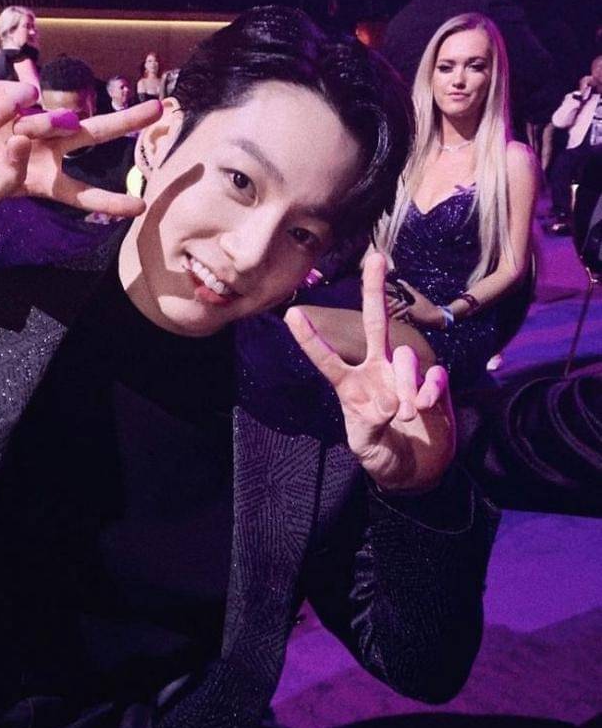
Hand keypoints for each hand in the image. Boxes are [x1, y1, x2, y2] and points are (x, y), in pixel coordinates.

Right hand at [0, 81, 159, 216]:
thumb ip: (9, 179)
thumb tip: (27, 143)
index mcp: (42, 180)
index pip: (83, 193)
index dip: (110, 200)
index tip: (139, 206)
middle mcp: (44, 148)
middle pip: (94, 135)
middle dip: (126, 122)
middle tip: (159, 110)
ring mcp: (29, 119)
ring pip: (60, 117)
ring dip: (46, 124)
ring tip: (13, 133)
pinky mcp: (10, 94)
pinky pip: (26, 98)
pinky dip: (10, 108)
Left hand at [285, 252, 454, 491]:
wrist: (415, 469)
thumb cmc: (381, 455)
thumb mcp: (365, 447)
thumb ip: (370, 426)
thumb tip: (392, 403)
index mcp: (351, 385)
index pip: (327, 358)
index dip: (311, 339)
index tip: (291, 314)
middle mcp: (378, 370)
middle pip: (376, 323)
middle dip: (374, 290)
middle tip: (375, 258)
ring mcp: (407, 374)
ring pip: (406, 356)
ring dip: (406, 384)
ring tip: (406, 414)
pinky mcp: (434, 384)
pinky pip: (435, 374)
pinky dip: (430, 390)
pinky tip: (426, 409)